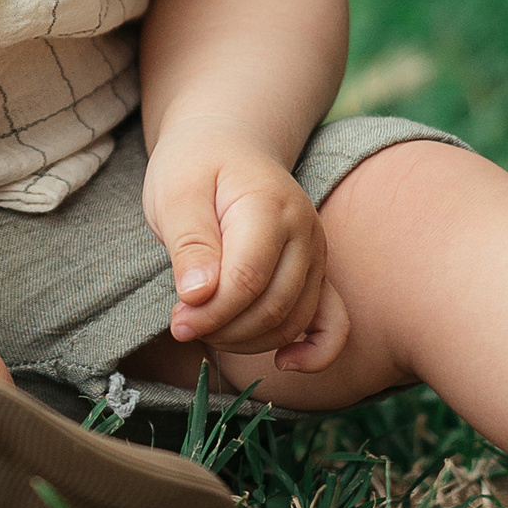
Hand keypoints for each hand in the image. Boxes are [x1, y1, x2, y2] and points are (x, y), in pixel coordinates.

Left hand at [141, 131, 349, 373]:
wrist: (228, 144)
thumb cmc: (196, 166)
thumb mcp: (175, 192)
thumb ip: (189, 243)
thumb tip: (198, 296)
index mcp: (269, 205)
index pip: (247, 280)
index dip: (210, 312)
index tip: (176, 321)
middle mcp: (305, 231)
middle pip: (272, 306)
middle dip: (222, 329)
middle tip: (182, 324)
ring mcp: (317, 254)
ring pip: (292, 321)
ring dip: (248, 341)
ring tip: (206, 327)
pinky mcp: (318, 273)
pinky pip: (333, 322)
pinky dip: (316, 351)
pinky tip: (286, 362)